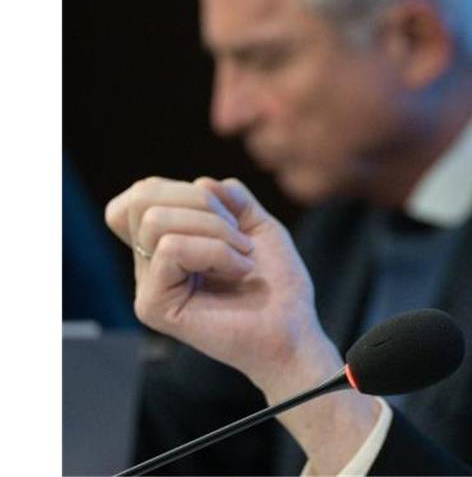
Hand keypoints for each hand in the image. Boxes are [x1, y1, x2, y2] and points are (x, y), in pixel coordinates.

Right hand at [106, 175, 381, 471]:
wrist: (292, 326)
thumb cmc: (276, 282)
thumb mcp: (257, 223)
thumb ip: (230, 197)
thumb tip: (202, 182)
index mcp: (166, 241)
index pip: (141, 193)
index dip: (180, 188)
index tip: (224, 214)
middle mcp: (148, 262)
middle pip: (143, 197)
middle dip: (203, 203)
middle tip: (239, 235)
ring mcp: (147, 285)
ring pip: (156, 221)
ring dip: (216, 230)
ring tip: (242, 256)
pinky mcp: (152, 306)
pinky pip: (171, 248)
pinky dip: (217, 251)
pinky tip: (238, 272)